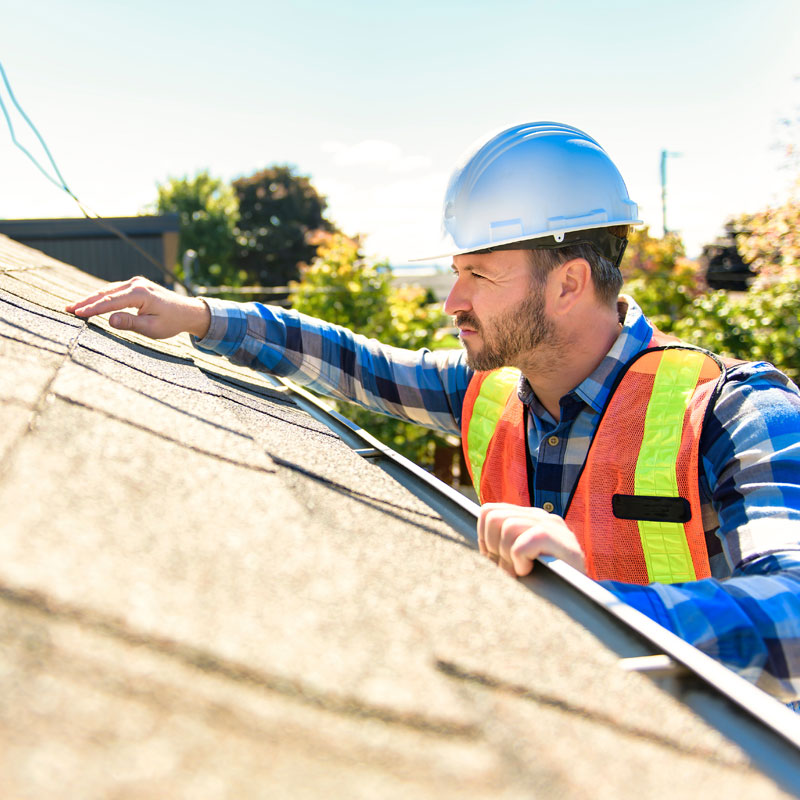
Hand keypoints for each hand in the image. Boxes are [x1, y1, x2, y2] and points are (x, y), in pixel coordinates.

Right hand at [65, 277, 210, 339]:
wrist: (187, 312)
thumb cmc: (171, 322)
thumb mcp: (152, 327)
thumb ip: (130, 323)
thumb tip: (109, 320)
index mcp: (140, 293)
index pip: (110, 301)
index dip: (92, 308)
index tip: (77, 314)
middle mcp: (137, 284)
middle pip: (106, 293)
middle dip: (86, 301)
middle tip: (67, 309)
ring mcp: (136, 282)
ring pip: (108, 290)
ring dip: (91, 298)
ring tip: (74, 306)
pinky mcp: (136, 285)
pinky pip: (114, 290)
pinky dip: (101, 296)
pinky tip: (90, 302)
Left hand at [477, 503, 586, 576]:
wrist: (583, 600)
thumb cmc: (544, 582)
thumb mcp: (517, 559)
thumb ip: (500, 546)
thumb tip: (478, 547)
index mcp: (527, 517)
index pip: (489, 511)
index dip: (484, 537)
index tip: (494, 558)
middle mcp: (540, 515)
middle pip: (494, 517)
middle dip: (493, 548)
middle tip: (508, 568)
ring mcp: (552, 525)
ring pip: (507, 528)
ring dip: (508, 557)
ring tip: (520, 571)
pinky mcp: (561, 540)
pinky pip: (523, 544)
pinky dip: (520, 561)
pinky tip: (529, 571)